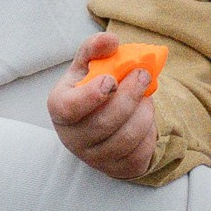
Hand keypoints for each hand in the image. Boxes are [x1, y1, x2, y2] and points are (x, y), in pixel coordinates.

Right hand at [48, 37, 159, 181]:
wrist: (102, 120)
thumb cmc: (91, 88)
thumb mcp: (87, 66)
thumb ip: (94, 48)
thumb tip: (110, 41)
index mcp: (60, 108)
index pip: (69, 108)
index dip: (91, 96)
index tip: (112, 80)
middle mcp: (72, 138)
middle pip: (105, 122)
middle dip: (130, 96)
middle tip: (143, 74)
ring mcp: (94, 158)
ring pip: (126, 139)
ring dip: (144, 112)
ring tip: (146, 97)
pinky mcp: (116, 170)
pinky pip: (140, 154)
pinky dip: (150, 132)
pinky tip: (145, 117)